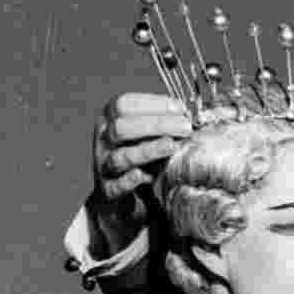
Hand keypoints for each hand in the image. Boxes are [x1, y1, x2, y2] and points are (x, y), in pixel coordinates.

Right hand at [88, 93, 196, 233]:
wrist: (122, 190)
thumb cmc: (142, 152)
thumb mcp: (148, 131)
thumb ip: (163, 120)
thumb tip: (190, 112)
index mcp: (111, 118)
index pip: (124, 104)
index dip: (152, 103)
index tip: (180, 108)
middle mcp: (103, 140)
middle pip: (121, 127)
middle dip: (156, 125)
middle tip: (185, 128)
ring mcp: (103, 165)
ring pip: (120, 157)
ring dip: (148, 150)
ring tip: (173, 146)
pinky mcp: (107, 189)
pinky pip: (115, 186)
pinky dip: (129, 181)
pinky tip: (144, 176)